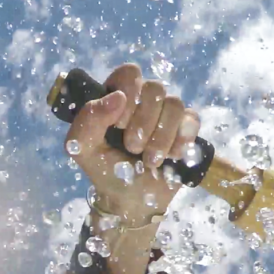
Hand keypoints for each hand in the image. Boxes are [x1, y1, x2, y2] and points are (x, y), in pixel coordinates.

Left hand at [64, 64, 200, 223]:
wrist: (131, 200)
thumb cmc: (105, 170)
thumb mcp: (82, 148)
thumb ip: (89, 119)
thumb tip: (117, 97)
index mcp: (116, 98)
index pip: (129, 73)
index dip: (128, 93)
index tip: (118, 124)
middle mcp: (143, 100)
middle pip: (155, 88)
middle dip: (143, 122)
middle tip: (132, 148)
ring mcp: (166, 113)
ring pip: (175, 104)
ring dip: (160, 137)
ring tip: (150, 160)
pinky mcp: (185, 128)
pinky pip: (191, 120)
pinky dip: (179, 142)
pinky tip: (169, 158)